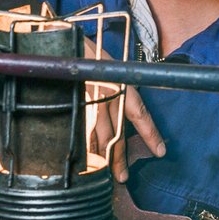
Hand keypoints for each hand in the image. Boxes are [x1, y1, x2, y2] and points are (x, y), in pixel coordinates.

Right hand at [82, 37, 165, 178]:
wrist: (58, 41)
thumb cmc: (85, 53)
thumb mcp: (107, 67)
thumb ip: (116, 90)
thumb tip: (120, 114)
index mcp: (120, 84)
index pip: (140, 114)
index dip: (151, 134)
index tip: (161, 152)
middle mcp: (106, 95)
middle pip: (114, 135)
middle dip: (118, 159)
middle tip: (123, 178)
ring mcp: (86, 101)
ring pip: (95, 138)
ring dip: (99, 158)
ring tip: (101, 175)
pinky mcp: (69, 106)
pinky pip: (76, 133)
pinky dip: (79, 148)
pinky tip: (80, 161)